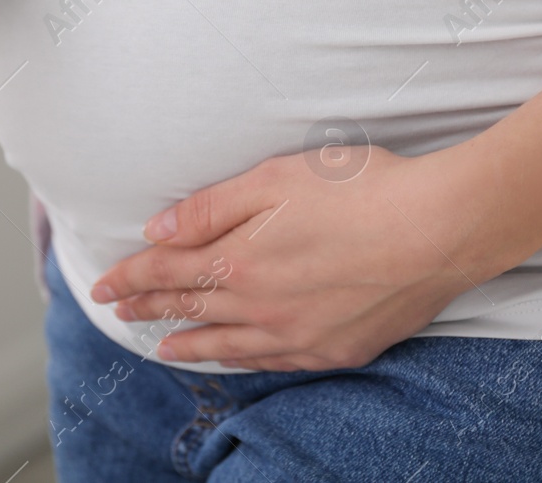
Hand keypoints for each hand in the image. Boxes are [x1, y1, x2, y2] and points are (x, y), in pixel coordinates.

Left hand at [90, 144, 504, 371]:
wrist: (441, 228)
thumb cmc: (362, 188)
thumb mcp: (276, 178)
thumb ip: (211, 207)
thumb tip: (157, 229)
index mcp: (240, 259)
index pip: (167, 270)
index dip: (130, 276)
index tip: (100, 283)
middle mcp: (261, 306)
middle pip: (190, 306)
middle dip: (149, 307)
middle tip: (117, 311)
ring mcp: (299, 335)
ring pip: (227, 345)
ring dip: (188, 343)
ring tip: (161, 347)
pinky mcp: (336, 350)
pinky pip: (273, 362)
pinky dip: (242, 361)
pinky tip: (235, 359)